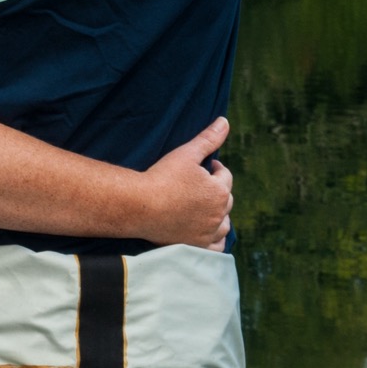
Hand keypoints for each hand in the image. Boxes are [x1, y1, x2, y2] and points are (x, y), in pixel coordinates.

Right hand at [135, 117, 233, 250]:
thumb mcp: (186, 153)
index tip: (203, 167)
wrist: (140, 206)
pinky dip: (215, 239)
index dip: (214, 169)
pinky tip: (205, 231)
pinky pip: (216, 246)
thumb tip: (225, 121)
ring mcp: (209, 232)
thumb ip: (208, 138)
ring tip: (203, 207)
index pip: (224, 176)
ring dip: (218, 215)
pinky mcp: (198, 246)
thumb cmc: (162, 178)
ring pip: (224, 223)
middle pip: (225, 199)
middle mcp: (219, 213)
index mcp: (219, 190)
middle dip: (216, 191)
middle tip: (200, 186)